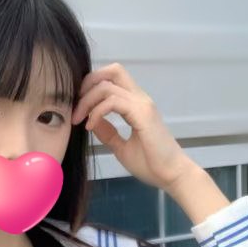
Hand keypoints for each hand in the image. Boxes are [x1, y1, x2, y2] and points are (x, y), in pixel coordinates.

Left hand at [71, 62, 191, 191]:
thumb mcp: (121, 147)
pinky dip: (96, 112)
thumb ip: (108, 133)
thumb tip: (92, 122)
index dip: (92, 86)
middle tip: (75, 105)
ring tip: (78, 119)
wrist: (171, 175)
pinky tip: (91, 126)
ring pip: (107, 85)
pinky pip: (112, 101)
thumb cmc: (151, 164)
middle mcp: (140, 99)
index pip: (113, 79)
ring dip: (87, 100)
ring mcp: (142, 104)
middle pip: (113, 70)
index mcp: (136, 104)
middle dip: (88, 82)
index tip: (79, 108)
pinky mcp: (142, 113)